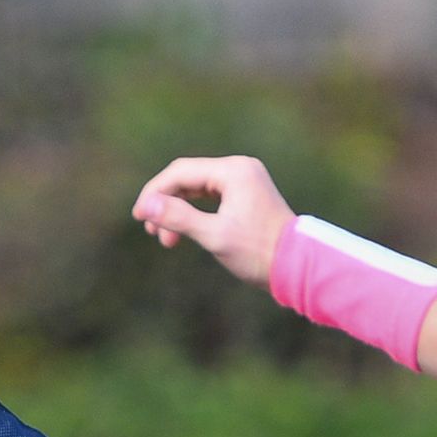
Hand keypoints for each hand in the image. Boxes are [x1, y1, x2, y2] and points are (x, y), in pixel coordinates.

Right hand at [131, 155, 297, 286]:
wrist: (298, 266)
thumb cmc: (259, 252)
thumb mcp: (214, 236)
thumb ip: (178, 217)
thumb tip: (145, 205)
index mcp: (234, 171)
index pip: (181, 173)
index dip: (154, 192)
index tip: (138, 216)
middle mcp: (240, 169)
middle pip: (187, 178)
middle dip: (165, 204)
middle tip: (151, 231)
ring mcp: (244, 181)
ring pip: (196, 189)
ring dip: (177, 211)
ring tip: (166, 240)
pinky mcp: (246, 195)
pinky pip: (210, 198)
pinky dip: (193, 214)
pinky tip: (182, 234)